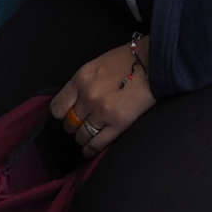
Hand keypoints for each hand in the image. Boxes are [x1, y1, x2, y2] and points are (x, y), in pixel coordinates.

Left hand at [49, 40, 155, 155]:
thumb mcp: (97, 65)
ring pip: (81, 135)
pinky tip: (89, 151)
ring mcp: (102, 112)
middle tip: (80, 124)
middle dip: (73, 125)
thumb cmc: (128, 60)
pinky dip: (90, 150)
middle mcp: (88, 96)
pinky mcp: (118, 124)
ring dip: (82, 137)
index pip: (57, 107)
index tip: (66, 115)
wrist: (154, 62)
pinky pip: (96, 144)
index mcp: (81, 79)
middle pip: (69, 123)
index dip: (61, 114)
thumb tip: (73, 101)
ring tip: (87, 135)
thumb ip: (82, 83)